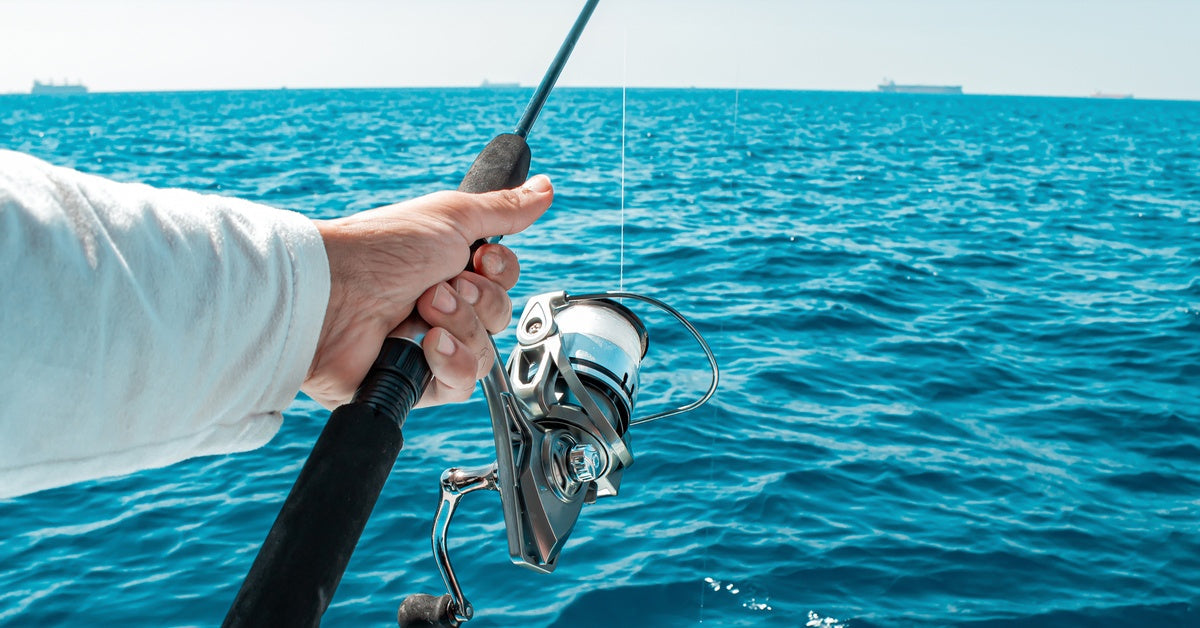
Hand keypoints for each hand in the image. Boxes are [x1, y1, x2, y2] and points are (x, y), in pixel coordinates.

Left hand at [304, 175, 552, 408]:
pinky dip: (449, 363)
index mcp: (447, 267)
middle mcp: (440, 307)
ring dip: (461, 328)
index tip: (479, 257)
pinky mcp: (416, 383)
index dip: (500, 273)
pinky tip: (425, 346)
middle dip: (478, 302)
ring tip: (423, 311)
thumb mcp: (452, 217)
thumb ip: (503, 209)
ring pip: (485, 353)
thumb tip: (545, 187)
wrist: (334, 296)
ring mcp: (428, 347)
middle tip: (439, 286)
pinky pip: (461, 385)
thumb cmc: (381, 249)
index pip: (503, 282)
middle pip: (500, 317)